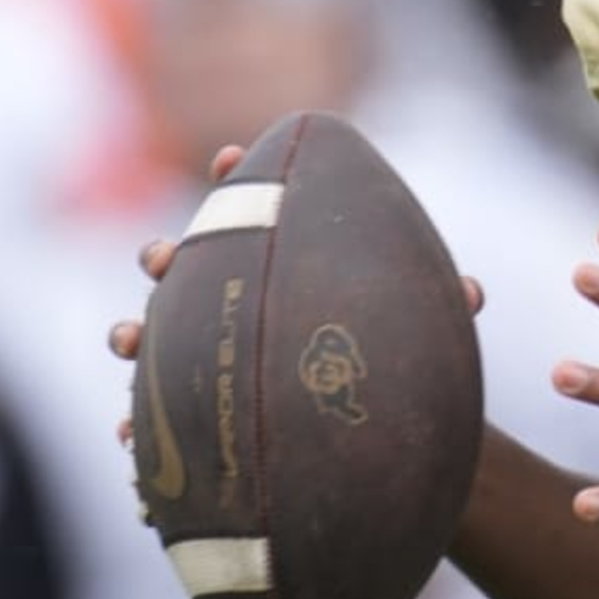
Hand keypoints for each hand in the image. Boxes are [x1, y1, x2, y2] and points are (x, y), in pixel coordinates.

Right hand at [108, 143, 484, 447]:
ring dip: (132, 334)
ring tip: (128, 338)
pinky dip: (136, 430)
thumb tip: (471, 292)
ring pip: (150, 339)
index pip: (249, 213)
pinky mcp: (194, 418)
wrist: (372, 438)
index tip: (229, 158)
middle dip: (165, 256)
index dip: (235, 181)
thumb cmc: (389, 363)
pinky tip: (129, 440)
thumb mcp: (414, 332)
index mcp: (277, 268)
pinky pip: (154, 424)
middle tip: (163, 256)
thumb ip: (437, 307)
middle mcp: (229, 304)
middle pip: (182, 268)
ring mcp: (202, 357)